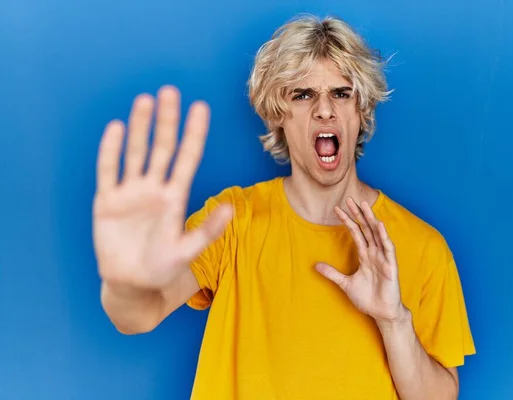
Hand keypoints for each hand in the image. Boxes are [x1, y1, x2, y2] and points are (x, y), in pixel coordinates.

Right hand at [93, 85, 231, 289]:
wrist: (131, 284)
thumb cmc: (163, 268)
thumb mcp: (188, 251)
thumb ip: (208, 230)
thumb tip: (232, 208)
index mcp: (175, 197)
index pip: (187, 158)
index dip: (194, 133)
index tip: (201, 108)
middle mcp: (154, 189)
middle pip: (162, 147)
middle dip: (167, 120)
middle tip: (170, 92)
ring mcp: (130, 193)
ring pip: (136, 152)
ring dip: (140, 127)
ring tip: (145, 100)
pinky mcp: (107, 201)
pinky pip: (108, 171)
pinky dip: (110, 151)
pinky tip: (116, 128)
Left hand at [315, 198, 408, 323]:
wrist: (382, 313)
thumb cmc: (368, 298)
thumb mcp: (345, 284)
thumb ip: (332, 273)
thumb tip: (315, 266)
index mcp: (365, 256)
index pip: (355, 233)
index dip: (347, 220)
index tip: (337, 209)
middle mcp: (375, 253)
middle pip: (366, 229)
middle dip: (358, 214)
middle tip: (350, 198)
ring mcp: (383, 258)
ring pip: (377, 234)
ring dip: (371, 219)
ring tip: (364, 205)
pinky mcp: (391, 266)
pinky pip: (388, 248)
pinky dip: (384, 237)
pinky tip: (379, 226)